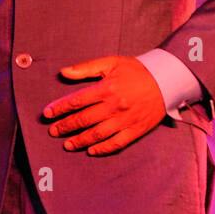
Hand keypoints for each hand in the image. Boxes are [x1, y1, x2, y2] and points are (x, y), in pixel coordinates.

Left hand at [42, 56, 165, 154]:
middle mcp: (114, 106)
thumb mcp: (111, 62)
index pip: (76, 101)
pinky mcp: (135, 130)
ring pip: (97, 135)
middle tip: (53, 132)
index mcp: (107, 88)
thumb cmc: (137, 71)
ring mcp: (125, 120)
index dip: (59, 108)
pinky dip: (102, 149)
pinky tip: (91, 151)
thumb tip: (63, 72)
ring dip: (80, 141)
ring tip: (67, 145)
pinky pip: (116, 144)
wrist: (166, 81)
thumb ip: (86, 68)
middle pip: (83, 120)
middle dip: (65, 127)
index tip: (47, 114)